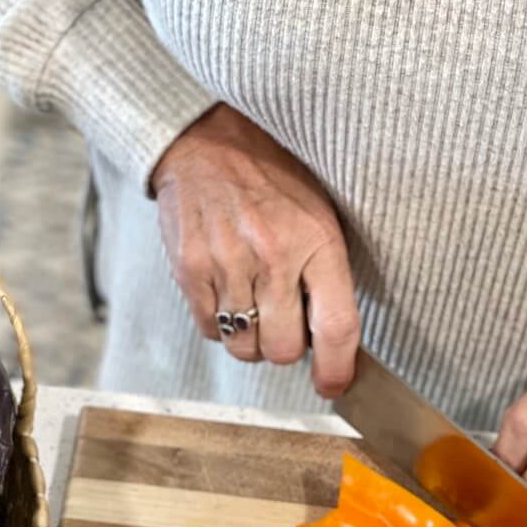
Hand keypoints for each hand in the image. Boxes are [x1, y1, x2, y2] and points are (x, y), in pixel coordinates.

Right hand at [151, 104, 359, 395]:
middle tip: (283, 321)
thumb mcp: (319, 214)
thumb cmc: (271, 180)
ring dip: (251, 338)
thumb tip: (330, 341)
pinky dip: (219, 323)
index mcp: (317, 241)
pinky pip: (209, 330)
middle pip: (283, 350)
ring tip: (252, 302)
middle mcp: (273, 256)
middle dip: (285, 348)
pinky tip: (225, 289)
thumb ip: (326, 274)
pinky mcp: (190, 271)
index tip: (333, 383)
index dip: (336, 368)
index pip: (336, 326)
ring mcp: (227, 265)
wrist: (206, 143)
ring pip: (243, 347)